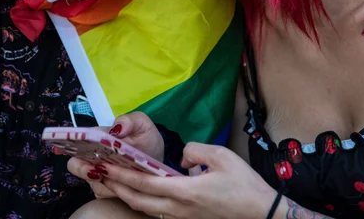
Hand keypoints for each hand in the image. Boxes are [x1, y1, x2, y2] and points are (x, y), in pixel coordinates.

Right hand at [65, 112, 164, 198]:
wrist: (158, 163)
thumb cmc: (146, 141)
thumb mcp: (143, 126)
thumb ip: (130, 121)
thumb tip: (117, 128)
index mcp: (99, 138)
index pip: (78, 138)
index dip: (65, 142)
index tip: (59, 147)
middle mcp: (94, 156)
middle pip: (76, 163)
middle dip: (81, 168)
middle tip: (93, 171)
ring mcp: (99, 173)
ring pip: (90, 181)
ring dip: (101, 181)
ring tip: (114, 179)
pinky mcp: (106, 189)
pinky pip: (103, 193)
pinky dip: (112, 191)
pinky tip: (123, 186)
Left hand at [99, 143, 277, 218]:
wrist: (262, 215)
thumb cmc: (245, 186)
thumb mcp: (222, 156)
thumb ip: (195, 150)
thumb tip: (181, 158)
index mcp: (185, 192)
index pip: (145, 183)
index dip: (123, 175)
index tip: (106, 166)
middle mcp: (179, 209)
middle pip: (138, 200)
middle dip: (117, 187)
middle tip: (101, 175)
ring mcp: (183, 218)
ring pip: (146, 209)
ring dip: (128, 196)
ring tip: (114, 183)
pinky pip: (158, 213)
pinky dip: (143, 203)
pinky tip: (140, 195)